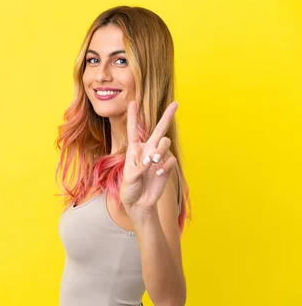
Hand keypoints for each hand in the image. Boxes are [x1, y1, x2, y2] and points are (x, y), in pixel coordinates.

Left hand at [120, 100, 177, 215]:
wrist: (140, 203)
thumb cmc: (130, 189)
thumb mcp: (129, 179)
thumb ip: (139, 168)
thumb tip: (150, 161)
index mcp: (134, 150)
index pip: (133, 130)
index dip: (132, 116)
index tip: (133, 102)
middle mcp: (147, 150)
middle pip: (158, 130)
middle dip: (167, 116)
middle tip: (175, 104)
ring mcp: (158, 158)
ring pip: (165, 143)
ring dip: (160, 150)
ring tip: (153, 162)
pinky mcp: (166, 167)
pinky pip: (170, 159)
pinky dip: (164, 166)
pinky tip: (158, 174)